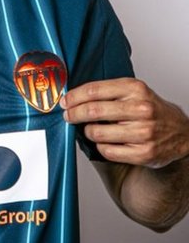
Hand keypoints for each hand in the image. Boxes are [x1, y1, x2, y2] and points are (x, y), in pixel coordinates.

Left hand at [60, 78, 188, 167]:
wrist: (181, 133)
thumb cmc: (151, 109)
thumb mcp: (133, 91)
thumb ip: (107, 91)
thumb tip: (74, 97)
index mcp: (135, 89)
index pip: (94, 90)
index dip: (74, 97)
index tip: (65, 101)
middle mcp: (141, 109)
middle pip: (93, 111)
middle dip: (73, 114)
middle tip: (68, 115)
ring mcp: (143, 133)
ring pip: (97, 133)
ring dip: (88, 131)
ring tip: (90, 129)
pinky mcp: (144, 153)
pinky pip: (107, 151)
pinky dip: (100, 146)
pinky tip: (105, 141)